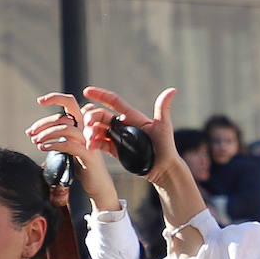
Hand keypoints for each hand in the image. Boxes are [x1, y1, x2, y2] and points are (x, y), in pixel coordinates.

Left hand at [26, 93, 120, 211]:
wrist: (98, 185)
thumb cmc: (82, 166)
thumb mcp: (68, 148)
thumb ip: (57, 137)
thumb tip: (35, 134)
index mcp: (82, 124)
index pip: (69, 102)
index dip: (55, 97)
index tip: (40, 100)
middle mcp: (87, 129)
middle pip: (63, 116)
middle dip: (44, 123)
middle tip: (30, 133)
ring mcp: (89, 141)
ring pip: (65, 128)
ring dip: (47, 134)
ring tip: (36, 141)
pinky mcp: (88, 154)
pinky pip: (68, 144)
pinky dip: (53, 144)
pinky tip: (43, 148)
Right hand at [82, 86, 207, 255]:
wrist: (163, 169)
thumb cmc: (166, 146)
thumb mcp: (163, 126)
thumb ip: (163, 108)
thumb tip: (173, 90)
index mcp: (132, 116)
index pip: (114, 102)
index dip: (100, 95)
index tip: (86, 91)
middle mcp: (124, 125)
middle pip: (102, 116)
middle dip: (92, 117)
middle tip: (87, 122)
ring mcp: (118, 137)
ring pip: (99, 130)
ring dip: (90, 131)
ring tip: (88, 137)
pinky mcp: (116, 150)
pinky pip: (101, 144)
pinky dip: (93, 143)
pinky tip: (90, 146)